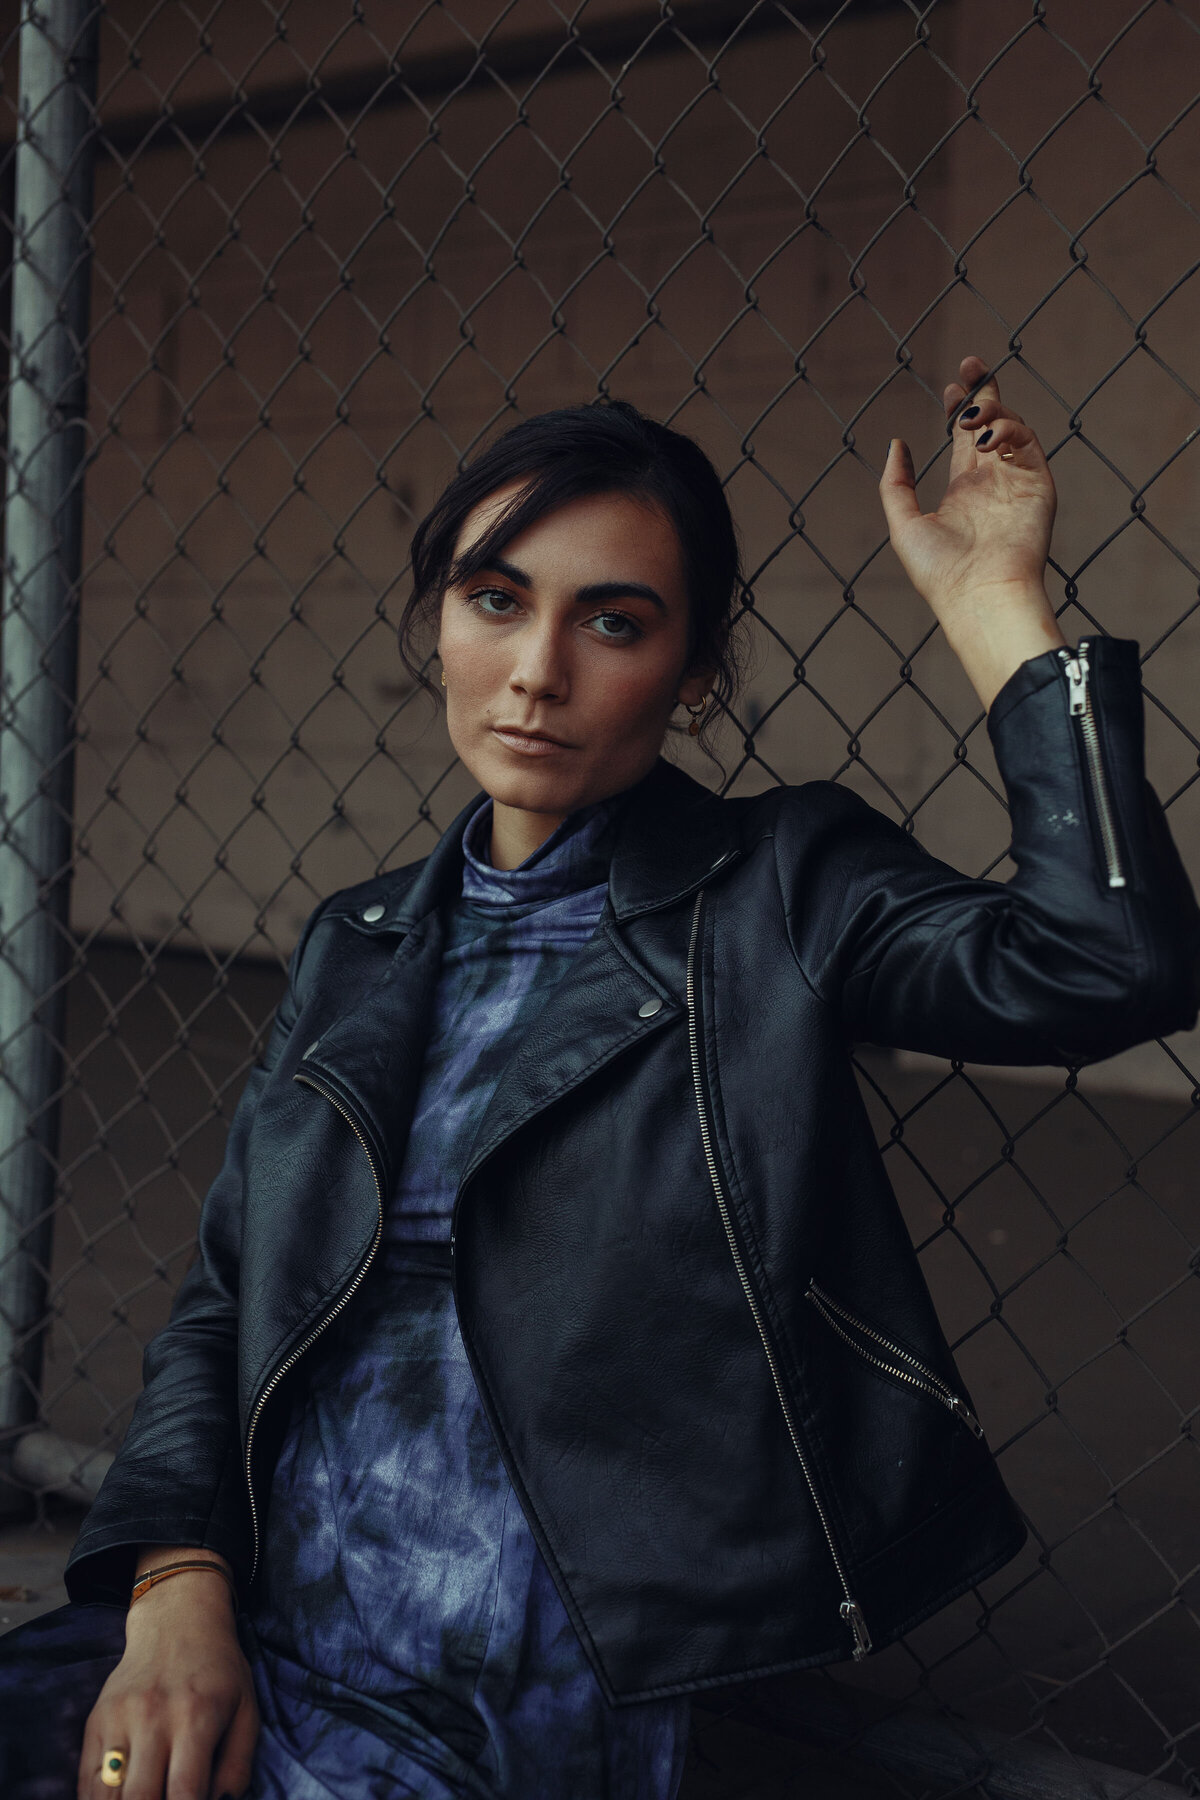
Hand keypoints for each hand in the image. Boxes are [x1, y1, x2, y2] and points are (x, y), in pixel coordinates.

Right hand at [77, 1558, 257, 1799]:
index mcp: (196, 1717)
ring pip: (105, 1797)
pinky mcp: (95, 1721)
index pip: (184, 1795)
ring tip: (148, 1796)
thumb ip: (237, 1767)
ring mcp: (118, 1719)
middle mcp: (152, 1717)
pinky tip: (121, 1797)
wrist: (177, 1621)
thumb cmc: (219, 1672)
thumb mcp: (246, 1710)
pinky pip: (86, 1783)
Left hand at [879, 354, 1066, 710]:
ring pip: (1012, 427)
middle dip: (983, 389)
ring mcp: (1017, 481)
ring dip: (993, 408)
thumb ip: (896, 484)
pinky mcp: (1038, 485)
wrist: (978, 596)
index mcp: (964, 491)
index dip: (960, 407)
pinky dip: (1008, 429)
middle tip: (971, 362)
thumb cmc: (939, 571)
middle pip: (991, 422)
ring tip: (970, 411)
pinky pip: (1027, 443)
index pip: (964, 437)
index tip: (950, 387)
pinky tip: (984, 435)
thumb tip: (897, 443)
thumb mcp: (904, 523)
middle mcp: (993, 482)